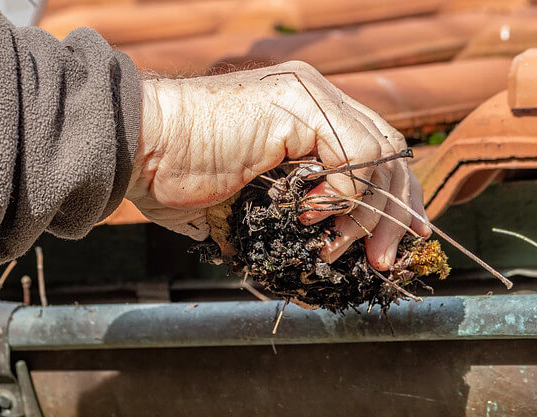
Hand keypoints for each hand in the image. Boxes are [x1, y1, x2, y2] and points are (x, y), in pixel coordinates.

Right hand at [127, 61, 430, 270]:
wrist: (137, 148)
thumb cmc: (173, 176)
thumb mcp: (247, 202)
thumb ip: (289, 214)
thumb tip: (318, 257)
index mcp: (303, 113)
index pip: (375, 150)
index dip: (392, 197)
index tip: (399, 238)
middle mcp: (313, 95)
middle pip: (390, 150)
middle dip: (395, 211)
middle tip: (382, 259)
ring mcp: (308, 95)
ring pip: (381, 155)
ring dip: (367, 213)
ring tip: (333, 244)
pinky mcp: (298, 105)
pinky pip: (356, 154)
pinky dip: (345, 194)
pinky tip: (310, 213)